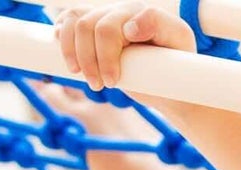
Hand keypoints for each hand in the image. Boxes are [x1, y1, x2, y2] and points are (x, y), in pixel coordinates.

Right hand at [52, 3, 196, 92]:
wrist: (170, 82)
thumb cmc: (177, 63)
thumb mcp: (179, 40)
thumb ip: (158, 24)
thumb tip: (129, 27)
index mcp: (137, 12)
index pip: (108, 28)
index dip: (105, 55)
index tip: (113, 82)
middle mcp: (117, 12)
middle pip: (87, 27)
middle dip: (89, 60)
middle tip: (100, 86)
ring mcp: (103, 19)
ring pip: (73, 23)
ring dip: (72, 53)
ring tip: (85, 78)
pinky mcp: (93, 32)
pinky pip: (67, 23)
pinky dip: (62, 38)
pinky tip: (69, 58)